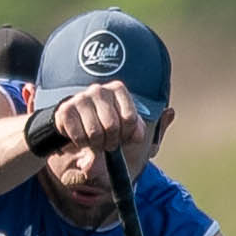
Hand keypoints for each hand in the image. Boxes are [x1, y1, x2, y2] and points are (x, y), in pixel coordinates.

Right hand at [33, 79, 151, 165]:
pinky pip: (78, 137)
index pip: (130, 120)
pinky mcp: (65, 111)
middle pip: (113, 126)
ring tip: (95, 141)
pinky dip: (82, 145)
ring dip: (96, 145)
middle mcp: (99, 89)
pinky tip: (81, 138)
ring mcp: (80, 98)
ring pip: (95, 133)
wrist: (76, 128)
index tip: (122, 138)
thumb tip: (170, 113)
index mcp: (119, 89)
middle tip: (108, 144)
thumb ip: (157, 126)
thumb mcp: (135, 130)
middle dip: (111, 142)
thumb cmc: (109, 130)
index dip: (127, 136)